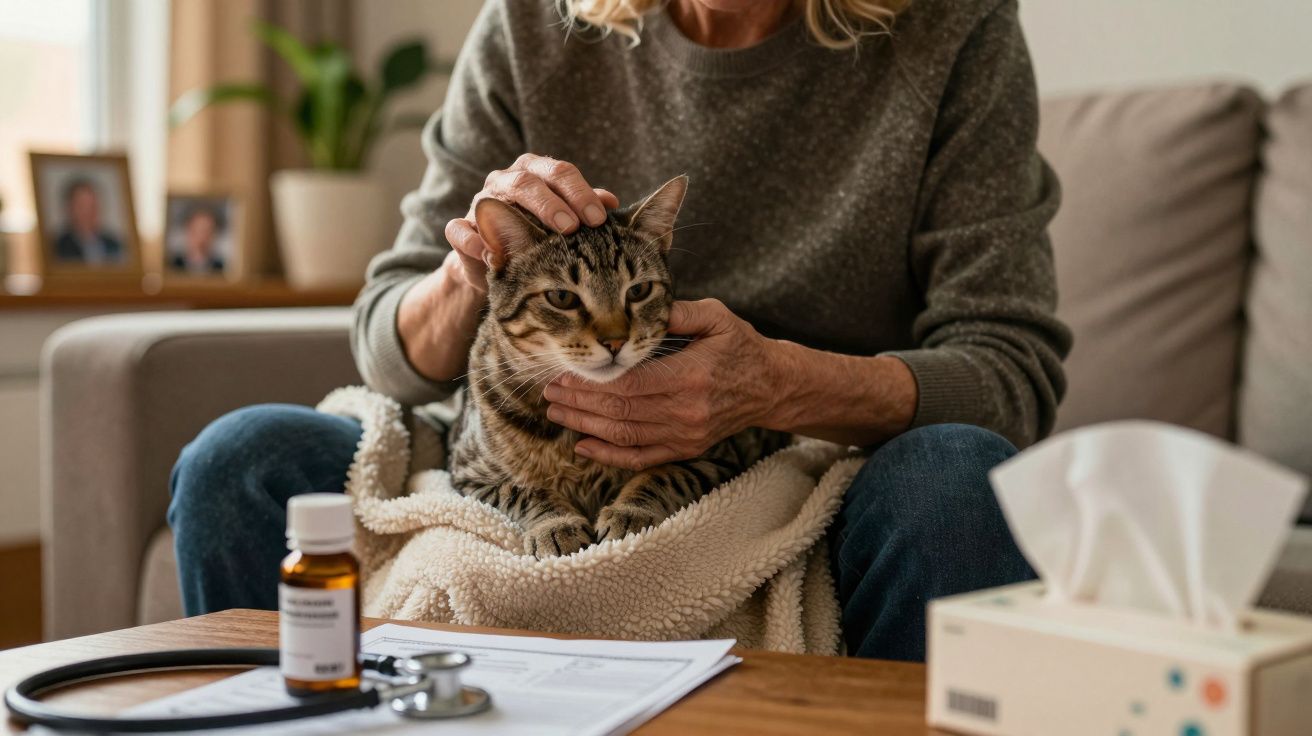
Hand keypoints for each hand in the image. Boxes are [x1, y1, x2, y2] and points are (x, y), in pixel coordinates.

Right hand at [443, 154, 618, 290]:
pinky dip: (471, 239)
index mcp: (536, 172)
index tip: (599, 218)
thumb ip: (584, 209)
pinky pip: (458, 229)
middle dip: (552, 203)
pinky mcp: (460, 229)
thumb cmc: (540, 236)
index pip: (559, 172)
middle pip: (527, 181)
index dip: (580, 193)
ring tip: (534, 242)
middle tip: (573, 227)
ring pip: (493, 198)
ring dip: (515, 218)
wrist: (500, 263)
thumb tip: (611, 201)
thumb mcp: (566, 222)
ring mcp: (480, 203)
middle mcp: (506, 181)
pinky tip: (488, 253)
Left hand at [542, 299, 780, 469]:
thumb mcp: (716, 317)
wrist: (772, 387)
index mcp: (691, 376)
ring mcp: (686, 434)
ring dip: (585, 425)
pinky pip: (641, 458)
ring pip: (625, 435)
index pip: (629, 384)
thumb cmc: (740, 346)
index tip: (564, 372)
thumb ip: (677, 312)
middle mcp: (687, 411)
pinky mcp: (686, 448)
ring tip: (557, 412)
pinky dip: (608, 455)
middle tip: (549, 391)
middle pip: (620, 411)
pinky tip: (583, 445)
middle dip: (579, 402)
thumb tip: (637, 305)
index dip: (591, 382)